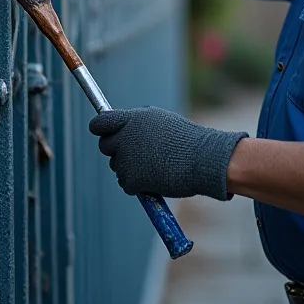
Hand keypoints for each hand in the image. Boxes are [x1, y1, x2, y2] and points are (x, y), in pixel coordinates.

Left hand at [89, 107, 247, 200]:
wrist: (203, 159)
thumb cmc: (187, 141)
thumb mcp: (160, 121)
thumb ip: (137, 124)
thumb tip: (122, 129)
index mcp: (132, 119)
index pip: (100, 123)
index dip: (101, 129)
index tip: (106, 134)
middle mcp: (125, 137)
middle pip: (105, 146)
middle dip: (117, 151)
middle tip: (136, 155)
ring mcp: (126, 159)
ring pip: (117, 166)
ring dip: (131, 168)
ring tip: (156, 165)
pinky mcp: (131, 179)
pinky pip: (126, 184)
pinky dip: (138, 185)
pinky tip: (156, 178)